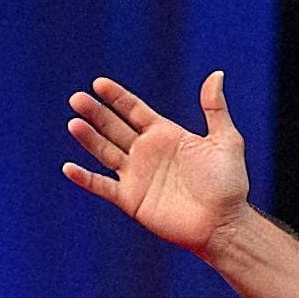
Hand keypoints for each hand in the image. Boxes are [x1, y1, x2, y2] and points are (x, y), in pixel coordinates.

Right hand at [63, 71, 249, 255]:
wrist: (225, 224)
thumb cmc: (229, 184)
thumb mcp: (226, 141)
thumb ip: (215, 109)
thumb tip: (216, 73)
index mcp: (166, 135)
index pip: (134, 110)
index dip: (117, 97)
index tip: (98, 83)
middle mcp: (147, 152)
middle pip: (114, 127)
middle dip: (96, 113)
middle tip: (77, 99)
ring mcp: (137, 176)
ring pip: (105, 152)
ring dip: (88, 138)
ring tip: (74, 123)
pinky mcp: (131, 199)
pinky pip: (102, 187)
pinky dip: (85, 179)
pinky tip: (69, 168)